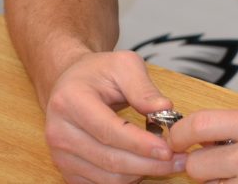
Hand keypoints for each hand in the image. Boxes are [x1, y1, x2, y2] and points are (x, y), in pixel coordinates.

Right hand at [43, 50, 186, 182]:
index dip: (140, 144)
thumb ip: (143, 87)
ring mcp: (60, 155)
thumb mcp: (123, 65)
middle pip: (110, 159)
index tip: (168, 149)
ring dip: (141, 173)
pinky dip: (128, 179)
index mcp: (70, 101)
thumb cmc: (98, 73)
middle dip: (148, 163)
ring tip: (167, 162)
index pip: (109, 131)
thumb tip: (164, 108)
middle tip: (178, 159)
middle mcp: (59, 131)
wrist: (70, 84)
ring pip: (108, 178)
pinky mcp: (68, 170)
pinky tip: (145, 166)